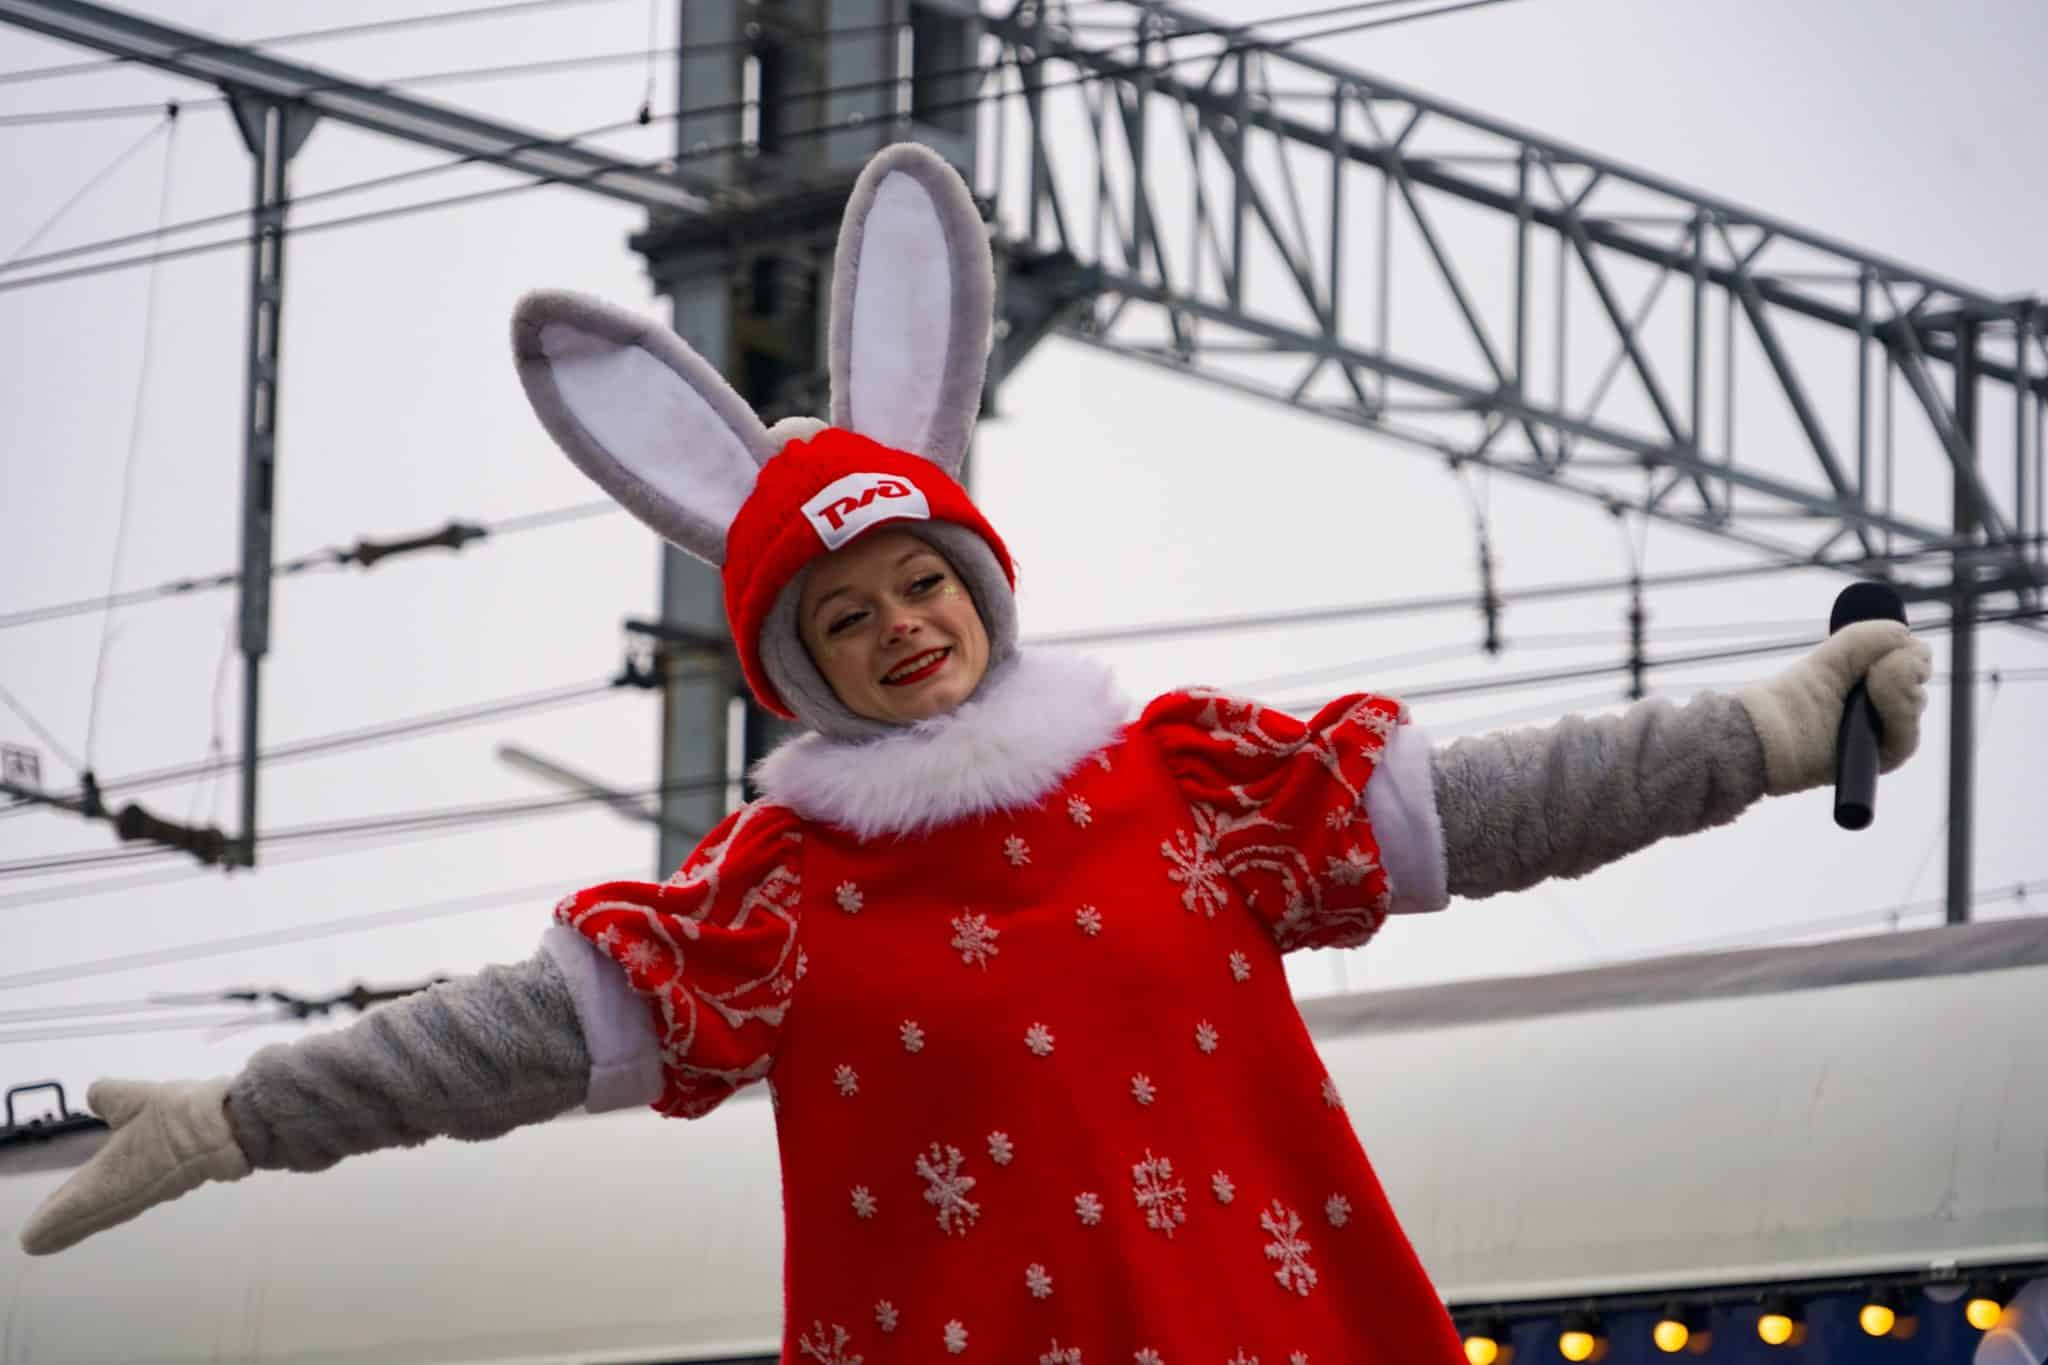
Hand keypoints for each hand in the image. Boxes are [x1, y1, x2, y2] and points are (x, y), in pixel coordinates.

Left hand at [18, 1077, 250, 1255]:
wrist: (234, 1128)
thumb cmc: (179, 1117)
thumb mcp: (133, 1097)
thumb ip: (108, 1096)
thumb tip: (96, 1096)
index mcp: (111, 1181)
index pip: (71, 1207)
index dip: (51, 1222)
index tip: (31, 1240)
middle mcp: (130, 1195)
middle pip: (91, 1214)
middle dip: (65, 1224)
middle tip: (39, 1239)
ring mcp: (157, 1191)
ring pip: (114, 1207)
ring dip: (89, 1214)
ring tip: (68, 1217)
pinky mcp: (179, 1180)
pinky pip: (137, 1194)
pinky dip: (119, 1198)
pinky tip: (121, 1190)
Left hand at [1738, 620, 1933, 795]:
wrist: (1768, 732)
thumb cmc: (1794, 695)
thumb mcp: (1833, 657)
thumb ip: (1867, 639)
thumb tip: (1906, 633)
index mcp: (1875, 686)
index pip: (1915, 665)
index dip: (1911, 654)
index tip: (1896, 646)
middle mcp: (1884, 713)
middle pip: (1918, 684)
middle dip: (1906, 668)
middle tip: (1877, 667)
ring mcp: (1883, 737)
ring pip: (1917, 704)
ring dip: (1900, 687)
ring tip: (1873, 680)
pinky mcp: (1882, 760)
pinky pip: (1907, 738)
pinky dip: (1898, 713)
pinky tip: (1876, 701)